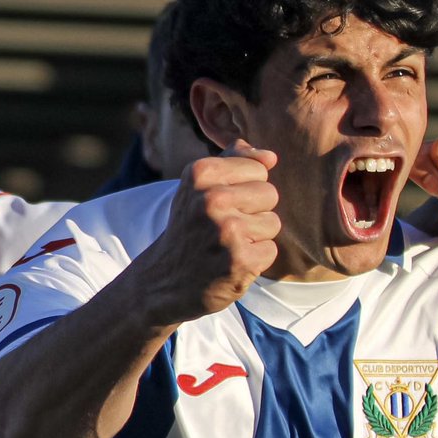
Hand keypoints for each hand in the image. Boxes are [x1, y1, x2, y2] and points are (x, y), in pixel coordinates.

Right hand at [144, 140, 280, 321]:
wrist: (164, 280)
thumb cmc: (190, 227)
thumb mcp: (199, 186)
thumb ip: (234, 161)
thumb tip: (270, 156)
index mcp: (201, 173)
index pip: (259, 168)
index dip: (246, 189)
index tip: (221, 205)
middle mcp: (212, 199)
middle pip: (270, 193)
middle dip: (254, 212)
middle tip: (224, 228)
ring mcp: (226, 231)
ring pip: (273, 222)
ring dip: (255, 237)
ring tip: (227, 245)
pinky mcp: (239, 260)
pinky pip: (271, 250)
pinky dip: (255, 260)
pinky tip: (231, 263)